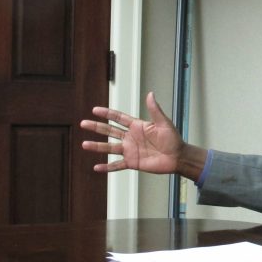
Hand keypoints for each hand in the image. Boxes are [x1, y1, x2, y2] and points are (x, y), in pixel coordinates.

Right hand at [80, 92, 201, 177]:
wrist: (178, 157)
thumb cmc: (173, 139)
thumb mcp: (164, 123)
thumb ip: (155, 110)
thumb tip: (150, 94)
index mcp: (137, 126)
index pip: (119, 118)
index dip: (107, 114)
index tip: (95, 110)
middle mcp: (131, 138)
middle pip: (110, 131)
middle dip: (97, 127)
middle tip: (83, 123)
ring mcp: (130, 150)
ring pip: (110, 147)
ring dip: (97, 146)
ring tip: (84, 144)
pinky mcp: (133, 162)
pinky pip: (117, 165)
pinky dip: (107, 167)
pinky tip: (96, 167)